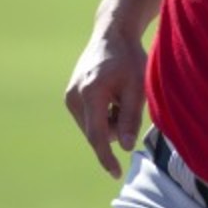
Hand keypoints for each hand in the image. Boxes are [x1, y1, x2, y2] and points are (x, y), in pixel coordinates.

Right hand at [63, 31, 147, 178]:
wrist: (112, 34)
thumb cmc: (129, 58)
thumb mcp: (137, 86)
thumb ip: (131, 117)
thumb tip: (124, 147)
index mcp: (91, 93)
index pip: (98, 135)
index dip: (107, 156)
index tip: (115, 173)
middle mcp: (74, 97)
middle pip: (97, 132)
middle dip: (116, 128)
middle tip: (130, 102)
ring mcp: (69, 97)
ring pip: (93, 127)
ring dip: (110, 120)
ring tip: (120, 94)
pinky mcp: (70, 97)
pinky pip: (89, 118)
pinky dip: (103, 114)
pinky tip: (111, 93)